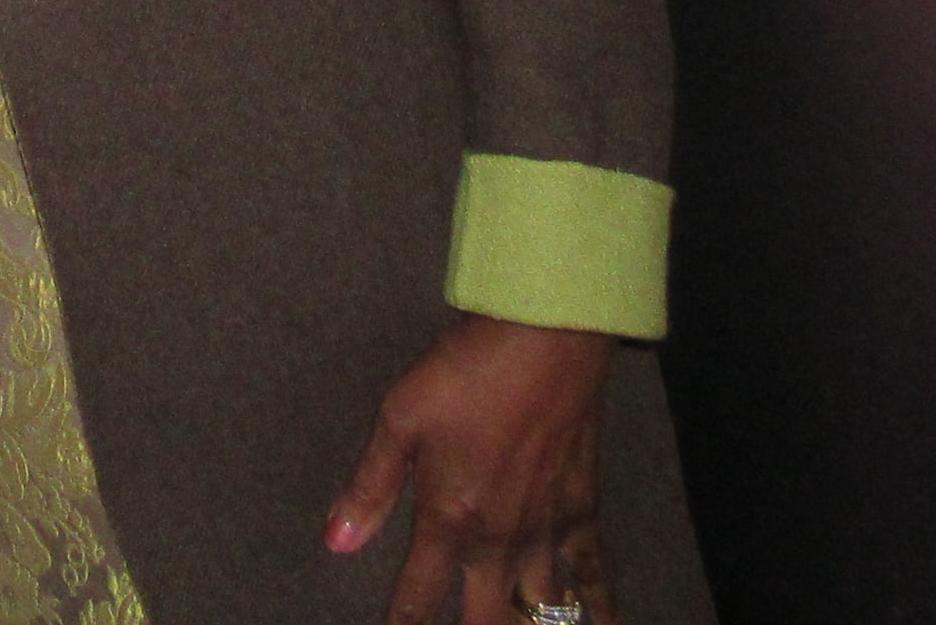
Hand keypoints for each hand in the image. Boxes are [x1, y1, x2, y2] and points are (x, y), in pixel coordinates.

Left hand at [327, 314, 614, 624]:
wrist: (544, 339)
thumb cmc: (467, 372)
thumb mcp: (400, 419)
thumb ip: (369, 487)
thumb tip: (336, 542)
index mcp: (449, 520)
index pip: (418, 598)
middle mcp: (499, 539)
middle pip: (484, 620)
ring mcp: (546, 530)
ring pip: (539, 611)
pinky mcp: (583, 511)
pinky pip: (596, 575)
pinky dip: (600, 609)